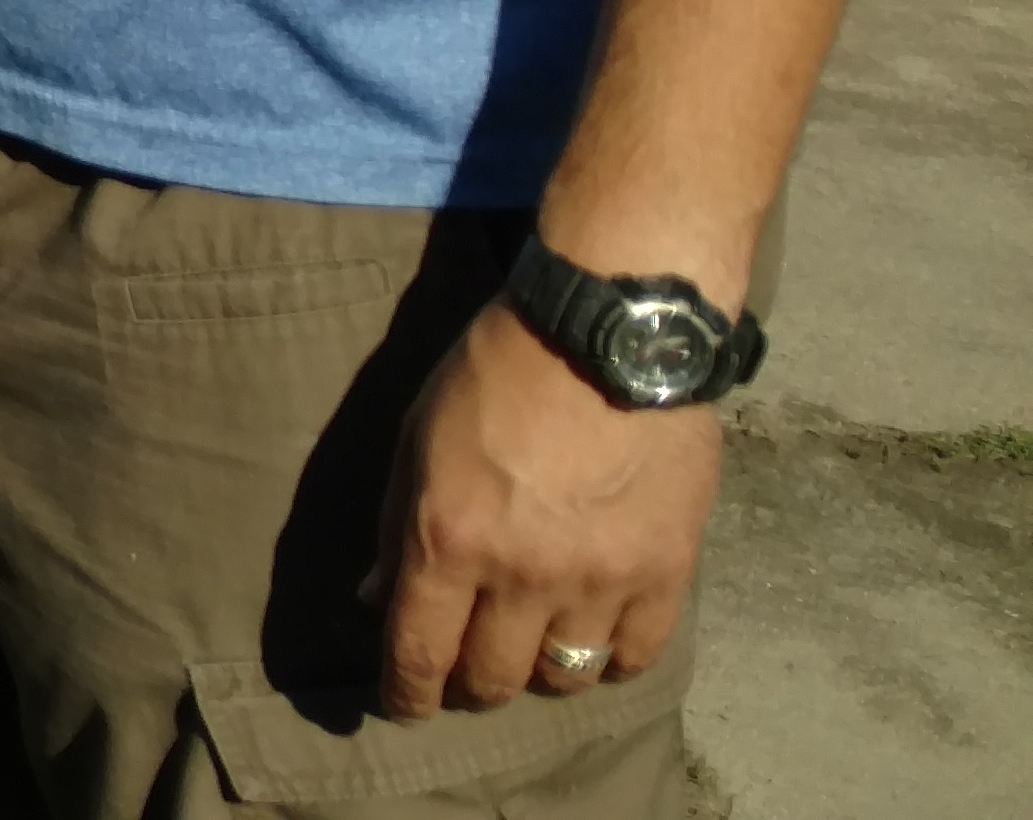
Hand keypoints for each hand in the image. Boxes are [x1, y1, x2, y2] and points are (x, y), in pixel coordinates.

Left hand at [373, 300, 723, 715]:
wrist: (608, 336)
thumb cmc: (496, 376)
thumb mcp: (417, 440)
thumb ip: (397, 528)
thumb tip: (376, 600)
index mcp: (448, 541)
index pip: (418, 654)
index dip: (408, 696)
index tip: (407, 707)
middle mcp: (522, 575)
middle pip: (492, 679)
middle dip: (469, 687)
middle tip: (467, 672)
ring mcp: (599, 579)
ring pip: (564, 677)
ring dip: (539, 673)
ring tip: (531, 650)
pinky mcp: (665, 571)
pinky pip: (636, 655)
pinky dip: (612, 662)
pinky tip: (596, 643)